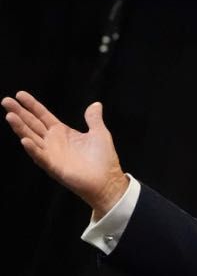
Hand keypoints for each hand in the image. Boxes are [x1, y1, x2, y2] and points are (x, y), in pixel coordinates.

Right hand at [3, 90, 128, 218]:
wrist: (108, 181)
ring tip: (10, 116)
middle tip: (6, 101)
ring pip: (31, 138)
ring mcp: (51, 154)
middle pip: (32, 124)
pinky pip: (40, 157)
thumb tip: (96, 104)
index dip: (32, 105)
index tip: (20, 94)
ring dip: (20, 128)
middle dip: (19, 113)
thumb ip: (94, 119)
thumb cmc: (104, 159)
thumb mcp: (99, 134)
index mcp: (62, 132)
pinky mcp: (54, 167)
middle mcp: (53, 142)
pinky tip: (25, 140)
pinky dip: (33, 149)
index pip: (42, 116)